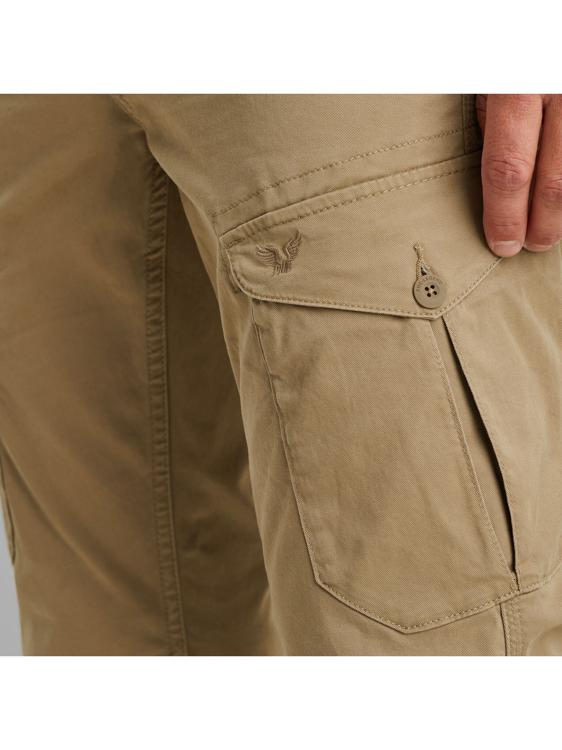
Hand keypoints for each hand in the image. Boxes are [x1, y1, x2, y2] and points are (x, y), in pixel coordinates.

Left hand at [477, 94, 561, 256]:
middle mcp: (556, 89)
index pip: (508, 169)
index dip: (505, 215)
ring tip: (553, 224)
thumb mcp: (482, 81)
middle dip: (545, 222)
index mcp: (515, 88)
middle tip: (534, 244)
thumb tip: (499, 179)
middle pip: (556, 181)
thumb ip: (492, 122)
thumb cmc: (504, 33)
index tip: (502, 244)